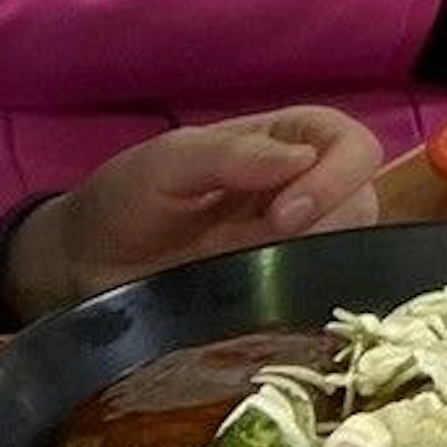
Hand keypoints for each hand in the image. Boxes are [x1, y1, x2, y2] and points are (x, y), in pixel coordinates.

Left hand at [7, 111, 382, 320]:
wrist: (84, 268)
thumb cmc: (125, 199)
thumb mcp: (165, 163)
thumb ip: (228, 155)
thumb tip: (302, 160)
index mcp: (291, 139)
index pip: (354, 146)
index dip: (336, 177)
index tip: (285, 215)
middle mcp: (309, 187)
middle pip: (362, 200)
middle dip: (326, 227)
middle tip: (269, 256)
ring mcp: (299, 242)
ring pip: (351, 250)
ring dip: (316, 266)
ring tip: (262, 282)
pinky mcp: (285, 289)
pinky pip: (321, 291)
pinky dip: (308, 299)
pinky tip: (273, 307)